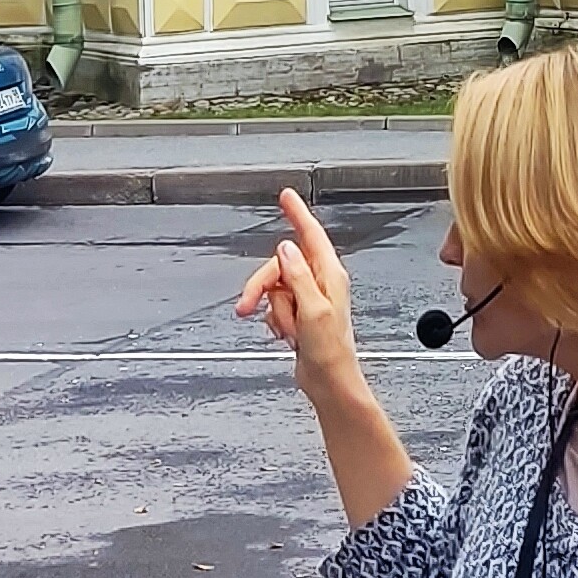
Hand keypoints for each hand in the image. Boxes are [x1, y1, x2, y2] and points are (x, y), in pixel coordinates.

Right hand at [236, 189, 364, 400]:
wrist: (329, 382)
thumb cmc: (330, 351)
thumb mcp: (314, 310)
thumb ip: (298, 276)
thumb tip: (286, 248)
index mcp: (330, 275)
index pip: (310, 235)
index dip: (297, 213)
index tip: (287, 195)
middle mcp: (320, 282)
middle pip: (278, 266)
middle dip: (262, 287)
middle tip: (247, 306)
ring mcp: (308, 298)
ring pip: (273, 288)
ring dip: (274, 311)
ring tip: (289, 331)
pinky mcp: (298, 313)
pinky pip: (274, 306)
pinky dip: (274, 321)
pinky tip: (287, 335)